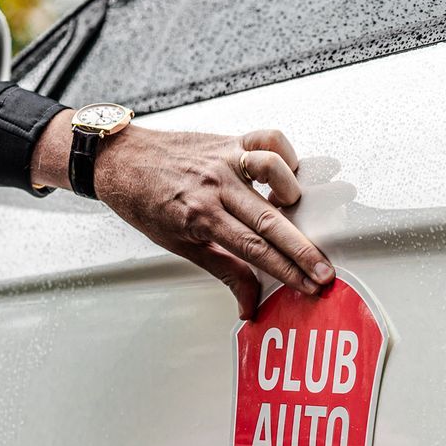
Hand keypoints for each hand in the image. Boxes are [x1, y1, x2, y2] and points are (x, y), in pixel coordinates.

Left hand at [32, 115, 333, 318]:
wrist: (119, 159)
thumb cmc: (145, 203)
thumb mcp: (179, 245)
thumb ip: (223, 271)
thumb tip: (250, 306)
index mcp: (200, 216)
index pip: (253, 249)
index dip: (285, 270)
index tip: (308, 286)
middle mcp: (215, 185)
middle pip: (270, 219)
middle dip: (302, 249)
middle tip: (325, 270)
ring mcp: (224, 159)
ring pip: (273, 171)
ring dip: (292, 192)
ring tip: (296, 208)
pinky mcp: (228, 140)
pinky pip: (267, 139)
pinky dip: (284, 154)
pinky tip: (287, 173)